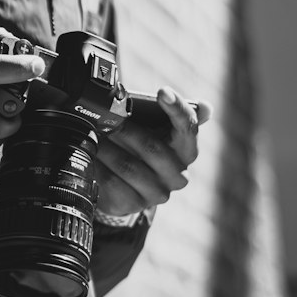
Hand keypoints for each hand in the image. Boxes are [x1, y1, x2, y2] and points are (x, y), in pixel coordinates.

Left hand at [93, 88, 212, 217]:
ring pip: (128, 166)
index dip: (176, 109)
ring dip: (107, 147)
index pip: (188, 127)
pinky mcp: (134, 204)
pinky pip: (112, 182)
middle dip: (126, 130)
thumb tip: (207, 108)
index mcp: (186, 150)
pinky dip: (98, 166)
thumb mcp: (154, 130)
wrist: (125, 188)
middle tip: (105, 118)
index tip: (163, 91)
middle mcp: (178, 175)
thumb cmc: (141, 148)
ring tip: (91, 133)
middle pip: (152, 148)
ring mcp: (157, 193)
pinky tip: (89, 155)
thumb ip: (171, 114)